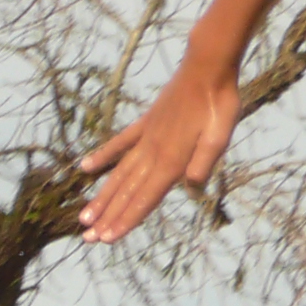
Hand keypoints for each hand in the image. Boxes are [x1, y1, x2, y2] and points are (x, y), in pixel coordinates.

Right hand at [76, 63, 240, 244]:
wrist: (208, 67)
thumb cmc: (220, 102)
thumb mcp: (221, 134)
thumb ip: (205, 160)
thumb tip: (192, 185)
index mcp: (172, 159)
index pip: (145, 198)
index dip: (127, 219)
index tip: (107, 238)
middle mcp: (154, 152)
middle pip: (127, 191)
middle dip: (108, 217)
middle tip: (88, 238)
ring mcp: (146, 137)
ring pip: (119, 173)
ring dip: (102, 196)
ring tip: (84, 216)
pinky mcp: (146, 122)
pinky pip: (120, 143)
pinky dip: (103, 156)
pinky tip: (86, 167)